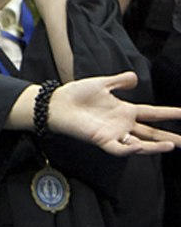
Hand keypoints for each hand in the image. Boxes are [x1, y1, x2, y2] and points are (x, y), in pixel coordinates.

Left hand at [38, 72, 180, 153]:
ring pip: (140, 144)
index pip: (152, 114)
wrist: (57, 103)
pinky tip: (140, 147)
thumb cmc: (77, 94)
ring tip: (172, 146)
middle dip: (169, 138)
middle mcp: (122, 125)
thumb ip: (119, 81)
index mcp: (124, 111)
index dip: (168, 114)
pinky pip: (118, 148)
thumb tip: (135, 77)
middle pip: (151, 133)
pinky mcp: (102, 140)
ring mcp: (113, 134)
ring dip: (155, 146)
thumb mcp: (102, 84)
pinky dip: (129, 149)